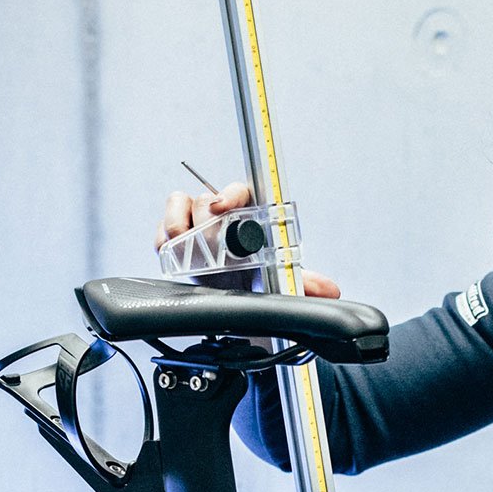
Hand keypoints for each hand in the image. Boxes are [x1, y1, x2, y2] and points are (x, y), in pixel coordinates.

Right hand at [156, 178, 340, 298]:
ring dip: (182, 228)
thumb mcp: (280, 283)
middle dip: (207, 225)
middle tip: (211, 250)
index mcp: (249, 215)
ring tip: (189, 251)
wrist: (231, 299)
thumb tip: (329, 290)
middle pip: (207, 200)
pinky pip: (163, 225)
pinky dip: (164, 236)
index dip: (230, 195)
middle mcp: (222, 214)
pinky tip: (172, 252)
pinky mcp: (172, 235)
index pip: (239, 192)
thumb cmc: (256, 282)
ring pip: (180, 205)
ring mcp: (195, 222)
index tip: (225, 206)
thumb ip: (303, 284)